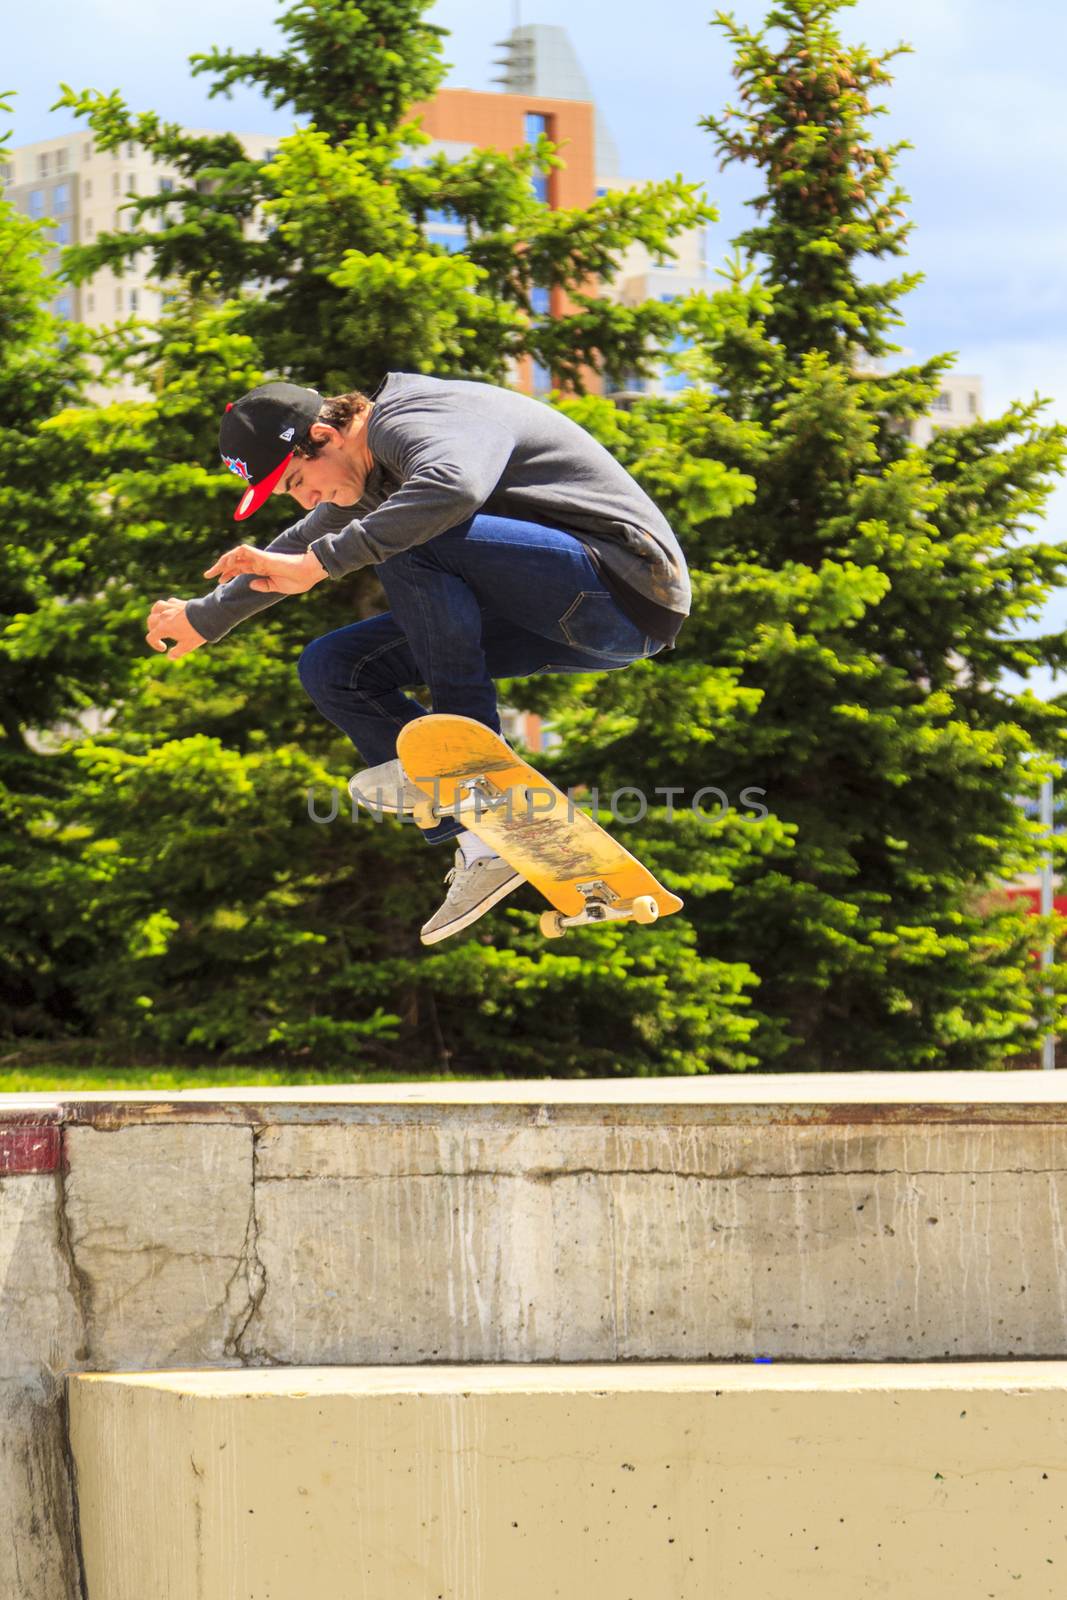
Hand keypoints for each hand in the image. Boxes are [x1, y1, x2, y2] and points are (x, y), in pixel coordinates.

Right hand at [145, 598, 206, 659]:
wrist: (208, 616)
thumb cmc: (196, 632)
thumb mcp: (187, 646)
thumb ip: (177, 652)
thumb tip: (170, 657)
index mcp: (163, 628)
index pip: (151, 637)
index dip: (155, 644)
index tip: (164, 648)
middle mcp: (163, 616)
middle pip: (150, 621)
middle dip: (153, 629)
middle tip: (160, 635)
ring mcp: (170, 607)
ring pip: (156, 608)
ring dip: (155, 614)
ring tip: (160, 619)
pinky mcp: (178, 602)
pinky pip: (168, 602)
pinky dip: (167, 607)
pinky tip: (172, 610)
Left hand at [203, 544, 326, 594]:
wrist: (308, 573)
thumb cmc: (297, 580)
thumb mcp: (276, 587)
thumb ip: (263, 585)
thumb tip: (249, 584)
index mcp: (262, 569)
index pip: (240, 569)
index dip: (227, 573)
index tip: (218, 582)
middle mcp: (258, 562)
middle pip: (234, 561)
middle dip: (219, 567)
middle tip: (207, 576)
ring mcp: (259, 557)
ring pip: (235, 554)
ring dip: (223, 561)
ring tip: (213, 572)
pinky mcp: (262, 555)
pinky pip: (243, 550)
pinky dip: (232, 555)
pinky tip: (225, 564)